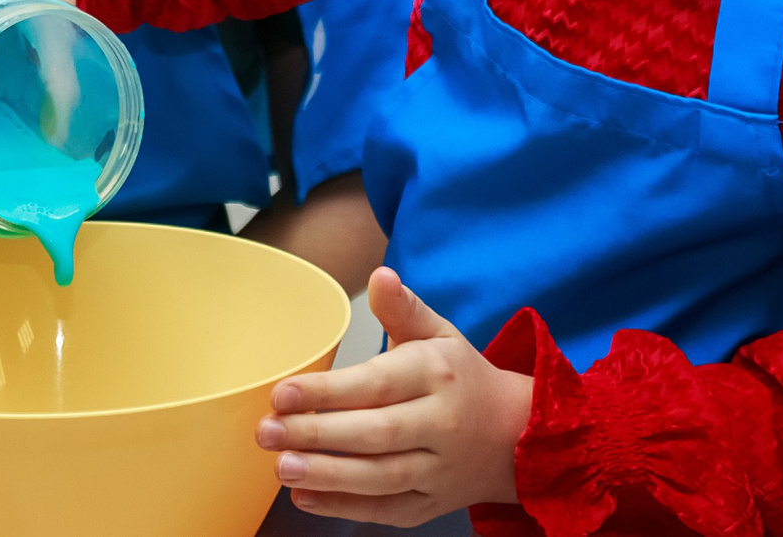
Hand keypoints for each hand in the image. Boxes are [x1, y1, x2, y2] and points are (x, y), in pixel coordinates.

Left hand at [256, 267, 532, 523]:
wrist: (516, 435)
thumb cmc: (461, 379)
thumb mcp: (440, 335)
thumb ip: (403, 309)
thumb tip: (379, 275)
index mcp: (438, 375)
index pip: (376, 384)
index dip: (327, 391)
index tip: (282, 393)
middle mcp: (441, 424)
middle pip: (375, 433)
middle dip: (316, 434)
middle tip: (266, 432)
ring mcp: (439, 470)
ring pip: (380, 477)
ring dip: (327, 475)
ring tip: (280, 467)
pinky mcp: (431, 505)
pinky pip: (386, 509)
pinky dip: (344, 507)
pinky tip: (305, 497)